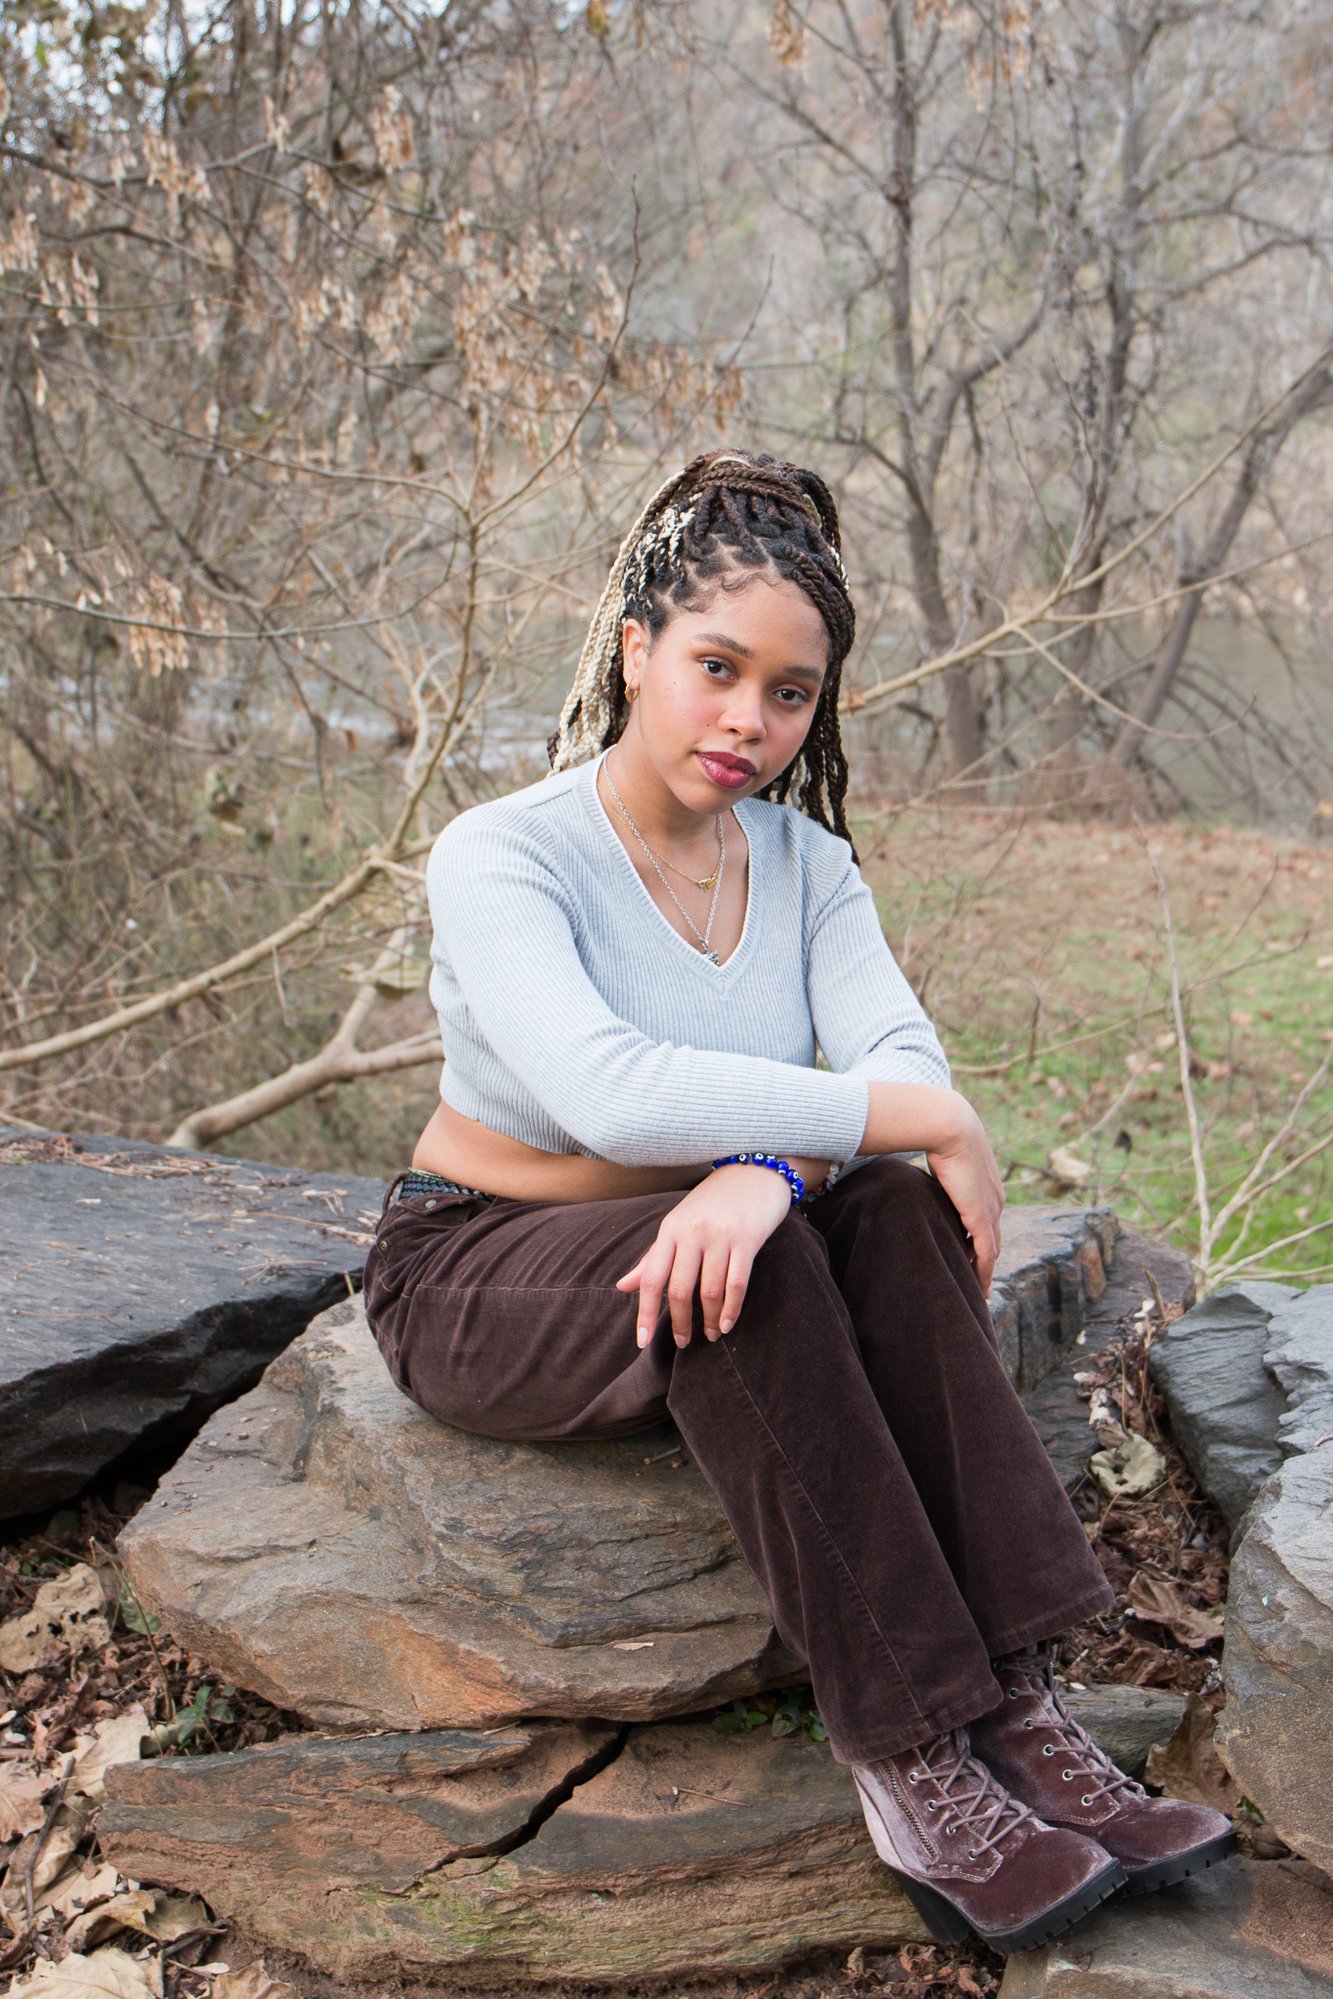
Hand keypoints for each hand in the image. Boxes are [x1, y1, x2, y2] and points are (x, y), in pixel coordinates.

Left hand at [615, 1166, 793, 1347]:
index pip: (651, 1277)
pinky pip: (737, 1284)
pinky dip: (731, 1309)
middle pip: (679, 1290)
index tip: (643, 1341)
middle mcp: (692, 1232)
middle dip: (680, 1323)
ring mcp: (720, 1235)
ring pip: (710, 1291)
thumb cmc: (713, 1202)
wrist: (754, 1171)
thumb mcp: (678, 1224)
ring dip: (710, 1320)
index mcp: (670, 1229)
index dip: (644, 1312)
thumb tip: (622, 1286)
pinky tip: (728, 1323)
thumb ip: (653, 1257)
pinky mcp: (747, 1239)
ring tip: (711, 1334)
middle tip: (683, 1342)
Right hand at [923, 1098, 1005, 1298]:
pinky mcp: (982, 1218)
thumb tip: (905, 1158)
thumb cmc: (936, 1130)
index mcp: (986, 1184)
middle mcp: (994, 1199)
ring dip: (985, 1271)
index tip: (972, 1253)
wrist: (948, 1124)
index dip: (979, 1237)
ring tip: (979, 1291)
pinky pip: (987, 1254)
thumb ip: (927, 1165)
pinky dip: (984, 1273)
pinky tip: (979, 1288)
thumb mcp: (935, 1152)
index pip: (986, 1218)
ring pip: (992, 1250)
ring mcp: (991, 1209)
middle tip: (979, 1281)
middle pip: (993, 1237)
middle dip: (986, 1259)